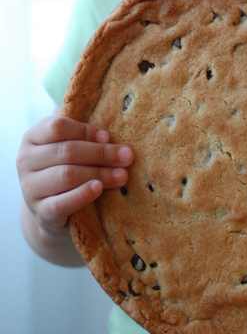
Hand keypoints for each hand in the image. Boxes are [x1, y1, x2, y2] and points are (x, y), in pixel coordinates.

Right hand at [17, 115, 133, 240]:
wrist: (52, 209)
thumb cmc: (66, 166)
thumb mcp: (69, 147)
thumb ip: (84, 137)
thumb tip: (108, 138)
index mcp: (32, 137)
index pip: (58, 127)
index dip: (86, 131)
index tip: (109, 137)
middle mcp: (25, 161)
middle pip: (67, 151)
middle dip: (101, 153)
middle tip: (127, 156)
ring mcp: (29, 188)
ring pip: (67, 175)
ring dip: (99, 173)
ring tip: (122, 175)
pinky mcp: (39, 212)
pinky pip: (61, 203)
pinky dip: (81, 194)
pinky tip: (98, 188)